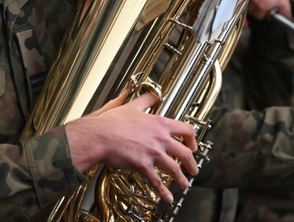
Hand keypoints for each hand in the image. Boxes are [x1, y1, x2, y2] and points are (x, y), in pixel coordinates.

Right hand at [66, 92, 198, 203]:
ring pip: (175, 169)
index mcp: (160, 123)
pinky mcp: (143, 166)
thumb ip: (145, 101)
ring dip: (182, 179)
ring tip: (184, 184)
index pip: (186, 130)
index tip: (192, 146)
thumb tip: (153, 96)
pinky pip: (157, 181)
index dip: (192, 140)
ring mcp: (153, 153)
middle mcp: (160, 139)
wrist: (99, 135)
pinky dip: (164, 191)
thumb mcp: (132, 106)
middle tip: (193, 169)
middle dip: (192, 163)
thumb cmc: (112, 122)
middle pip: (185, 153)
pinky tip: (168, 197)